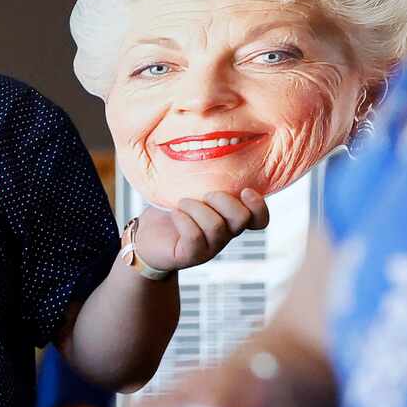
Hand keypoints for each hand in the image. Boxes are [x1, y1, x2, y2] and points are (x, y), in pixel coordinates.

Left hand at [132, 190, 268, 276]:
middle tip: (205, 194)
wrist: (146, 237)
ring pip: (216, 226)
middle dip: (223, 199)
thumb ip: (208, 180)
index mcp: (230, 218)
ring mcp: (209, 247)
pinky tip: (175, 214)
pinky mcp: (191, 255)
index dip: (259, 206)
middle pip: (242, 218)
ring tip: (182, 203)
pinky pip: (194, 237)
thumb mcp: (193, 190)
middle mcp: (225, 234)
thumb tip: (216, 152)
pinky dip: (183, 219)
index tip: (244, 190)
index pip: (260, 220)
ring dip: (197, 208)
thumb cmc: (172, 210)